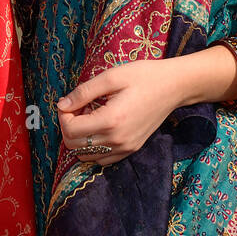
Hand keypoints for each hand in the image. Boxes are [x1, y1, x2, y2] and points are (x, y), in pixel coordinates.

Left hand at [57, 57, 184, 167]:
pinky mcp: (131, 149)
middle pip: (74, 145)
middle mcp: (117, 140)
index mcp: (111, 120)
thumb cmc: (144, 76)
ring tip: (90, 116)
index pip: (70, 130)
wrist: (174, 86)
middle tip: (80, 107)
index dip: (64, 115)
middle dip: (69, 126)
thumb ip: (83, 92)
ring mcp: (125, 148)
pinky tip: (100, 127)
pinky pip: (102, 159)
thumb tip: (61, 105)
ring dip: (80, 137)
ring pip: (86, 155)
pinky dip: (93, 147)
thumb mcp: (111, 77)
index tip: (72, 101)